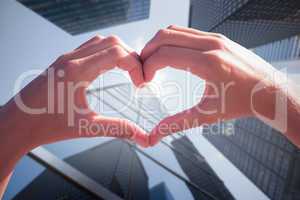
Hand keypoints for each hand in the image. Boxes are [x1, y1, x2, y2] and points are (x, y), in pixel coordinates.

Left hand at [0, 35, 148, 179]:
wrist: (18, 123)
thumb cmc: (46, 125)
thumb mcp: (86, 127)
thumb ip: (117, 128)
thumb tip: (140, 135)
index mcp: (77, 71)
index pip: (117, 53)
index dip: (135, 65)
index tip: (140, 83)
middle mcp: (72, 59)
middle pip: (112, 42)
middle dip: (131, 56)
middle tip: (137, 75)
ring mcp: (66, 58)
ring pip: (101, 41)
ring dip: (118, 52)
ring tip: (127, 70)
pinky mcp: (63, 61)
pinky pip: (90, 47)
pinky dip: (105, 52)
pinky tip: (109, 68)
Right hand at [141, 25, 285, 145]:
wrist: (269, 91)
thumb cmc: (242, 104)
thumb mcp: (207, 115)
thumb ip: (177, 123)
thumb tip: (153, 136)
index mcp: (208, 63)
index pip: (164, 54)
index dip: (147, 66)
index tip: (144, 80)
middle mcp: (211, 44)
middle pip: (165, 36)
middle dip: (147, 52)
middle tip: (143, 69)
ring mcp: (215, 37)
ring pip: (174, 30)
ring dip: (158, 44)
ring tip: (153, 62)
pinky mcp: (217, 37)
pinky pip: (186, 32)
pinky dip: (171, 41)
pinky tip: (169, 56)